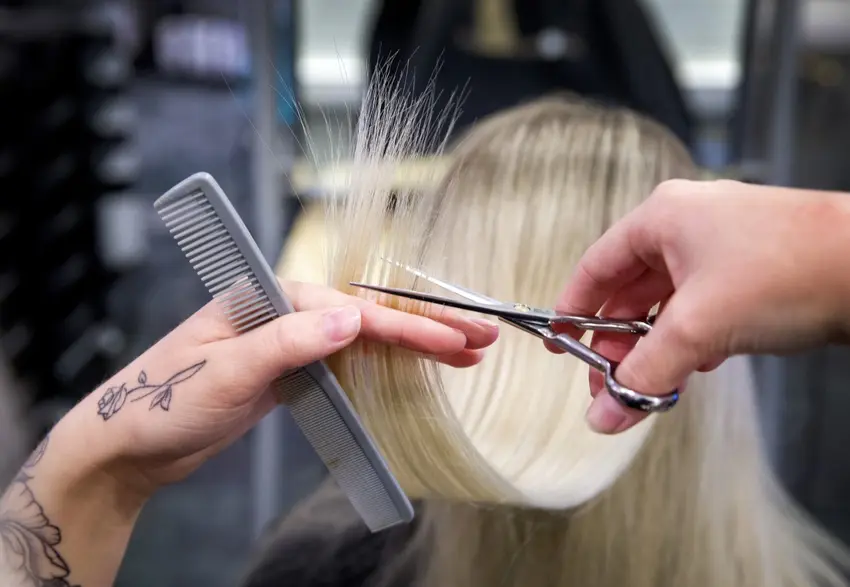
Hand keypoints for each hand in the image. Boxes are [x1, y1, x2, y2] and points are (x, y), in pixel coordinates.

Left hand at [72, 279, 499, 494]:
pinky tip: (411, 370)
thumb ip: (287, 342)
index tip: (452, 341)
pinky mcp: (289, 372)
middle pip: (368, 318)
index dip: (407, 328)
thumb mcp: (226, 371)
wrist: (130, 442)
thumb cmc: (165, 400)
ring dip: (413, 347)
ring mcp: (290, 343)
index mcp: (271, 299)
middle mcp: (285, 313)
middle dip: (426, 328)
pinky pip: (346, 363)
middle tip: (481, 337)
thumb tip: (350, 320)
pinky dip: (383, 365)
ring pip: (364, 340)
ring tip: (464, 354)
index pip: (354, 311)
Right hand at [552, 179, 849, 433]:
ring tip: (647, 382)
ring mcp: (723, 248)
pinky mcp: (752, 273)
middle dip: (616, 340)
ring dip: (653, 345)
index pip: (596, 267)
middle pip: (630, 289)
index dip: (572, 308)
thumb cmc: (796, 266)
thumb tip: (605, 413)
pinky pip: (701, 309)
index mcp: (663, 217)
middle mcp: (689, 225)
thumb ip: (643, 373)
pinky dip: (689, 340)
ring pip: (667, 303)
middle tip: (607, 382)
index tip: (559, 341)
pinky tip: (692, 367)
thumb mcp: (699, 326)